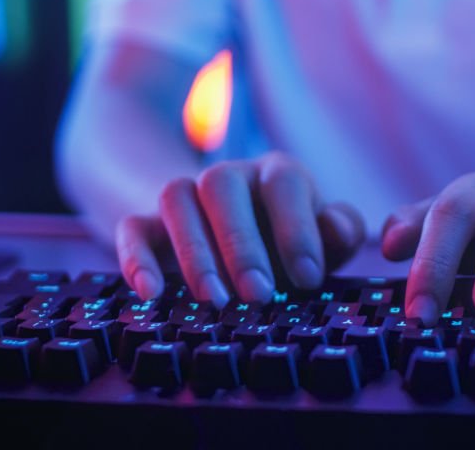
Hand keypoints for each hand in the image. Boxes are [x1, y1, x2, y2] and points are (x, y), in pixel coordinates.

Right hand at [117, 152, 365, 305]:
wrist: (233, 230)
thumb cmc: (289, 238)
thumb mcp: (324, 235)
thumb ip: (341, 230)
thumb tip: (338, 229)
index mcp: (277, 173)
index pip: (283, 183)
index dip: (296, 229)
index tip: (308, 278)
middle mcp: (228, 176)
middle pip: (221, 185)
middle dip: (241, 244)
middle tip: (259, 295)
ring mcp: (185, 195)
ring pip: (176, 199)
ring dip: (194, 252)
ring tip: (214, 301)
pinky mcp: (149, 223)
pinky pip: (132, 227)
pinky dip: (136, 258)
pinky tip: (151, 293)